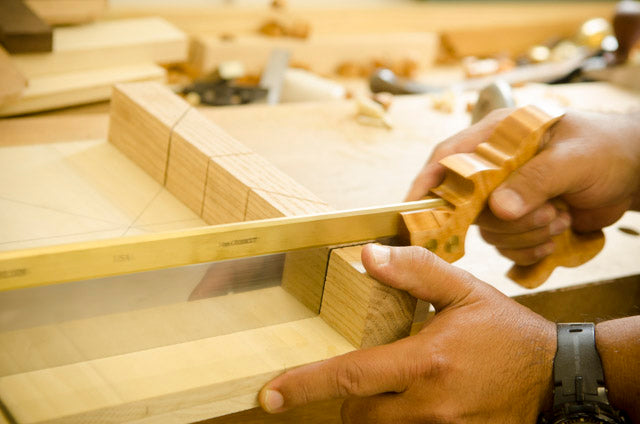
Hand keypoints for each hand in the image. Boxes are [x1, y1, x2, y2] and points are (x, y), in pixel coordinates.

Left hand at [259, 244, 555, 422]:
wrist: (554, 378)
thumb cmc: (505, 331)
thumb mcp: (464, 290)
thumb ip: (416, 271)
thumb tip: (369, 255)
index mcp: (426, 361)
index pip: (350, 377)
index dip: (304, 385)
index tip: (269, 395)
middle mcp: (429, 405)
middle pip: (355, 412)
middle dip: (348, 394)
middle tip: (368, 370)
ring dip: (371, 411)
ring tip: (395, 385)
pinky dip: (397, 422)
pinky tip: (416, 401)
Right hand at [407, 110, 639, 264]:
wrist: (634, 172)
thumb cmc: (605, 149)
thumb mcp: (573, 159)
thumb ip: (535, 181)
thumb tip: (498, 210)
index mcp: (497, 137)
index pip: (448, 158)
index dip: (426, 183)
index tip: (411, 211)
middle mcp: (493, 168)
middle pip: (467, 206)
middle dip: (507, 220)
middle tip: (547, 213)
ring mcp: (505, 196)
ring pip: (489, 231)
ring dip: (526, 234)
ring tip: (560, 217)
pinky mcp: (518, 222)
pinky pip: (507, 248)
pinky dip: (531, 250)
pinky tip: (557, 234)